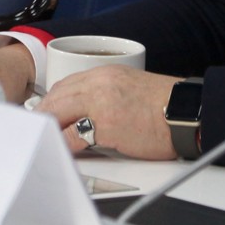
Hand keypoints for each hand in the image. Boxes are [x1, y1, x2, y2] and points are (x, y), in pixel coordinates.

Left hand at [35, 67, 180, 159]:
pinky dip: (63, 144)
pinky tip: (62, 151)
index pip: (67, 84)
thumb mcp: (131, 87)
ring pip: (59, 113)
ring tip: (45, 139)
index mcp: (105, 74)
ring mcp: (100, 103)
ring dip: (50, 128)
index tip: (46, 112)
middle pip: (58, 97)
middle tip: (37, 128)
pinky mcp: (105, 125)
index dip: (53, 100)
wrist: (187, 113)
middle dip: (44, 113)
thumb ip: (106, 93)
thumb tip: (87, 111)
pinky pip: (72, 136)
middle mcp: (99, 83)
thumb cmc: (166, 106)